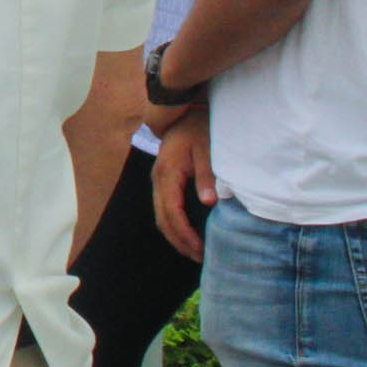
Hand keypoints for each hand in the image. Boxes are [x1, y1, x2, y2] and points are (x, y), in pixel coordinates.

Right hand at [153, 106, 215, 260]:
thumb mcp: (208, 148)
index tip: (201, 249)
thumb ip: (208, 175)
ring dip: (175, 235)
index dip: (185, 234)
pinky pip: (164, 207)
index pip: (172, 211)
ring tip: (195, 250)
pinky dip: (173, 224)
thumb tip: (207, 202)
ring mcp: (158, 178)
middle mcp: (158, 178)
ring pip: (160, 215)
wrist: (185, 109)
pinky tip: (188, 233)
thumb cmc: (199, 127)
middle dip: (179, 241)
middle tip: (200, 257)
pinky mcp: (163, 179)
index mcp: (168, 172)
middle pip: (162, 218)